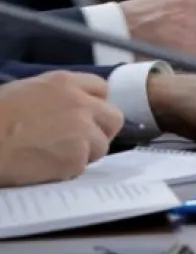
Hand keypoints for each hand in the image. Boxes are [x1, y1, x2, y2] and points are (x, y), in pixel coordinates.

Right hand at [0, 72, 123, 185]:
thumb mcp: (24, 91)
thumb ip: (55, 96)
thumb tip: (68, 109)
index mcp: (64, 82)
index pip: (101, 90)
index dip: (95, 106)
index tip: (86, 118)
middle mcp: (80, 103)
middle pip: (113, 118)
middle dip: (99, 131)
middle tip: (78, 142)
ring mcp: (81, 130)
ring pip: (101, 146)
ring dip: (83, 154)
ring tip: (51, 155)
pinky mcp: (76, 157)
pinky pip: (82, 167)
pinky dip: (66, 170)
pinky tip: (43, 166)